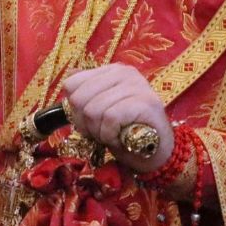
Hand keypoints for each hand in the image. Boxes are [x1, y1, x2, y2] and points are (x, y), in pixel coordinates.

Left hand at [59, 65, 173, 175]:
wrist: (156, 154)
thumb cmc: (126, 132)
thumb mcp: (101, 110)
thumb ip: (86, 93)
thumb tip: (69, 81)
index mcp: (112, 71)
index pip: (72, 84)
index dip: (74, 110)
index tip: (90, 122)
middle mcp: (125, 72)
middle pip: (79, 99)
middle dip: (86, 123)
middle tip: (103, 131)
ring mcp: (137, 86)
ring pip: (93, 110)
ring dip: (99, 132)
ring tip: (114, 135)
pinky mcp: (144, 103)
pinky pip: (109, 119)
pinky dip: (110, 136)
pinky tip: (121, 138)